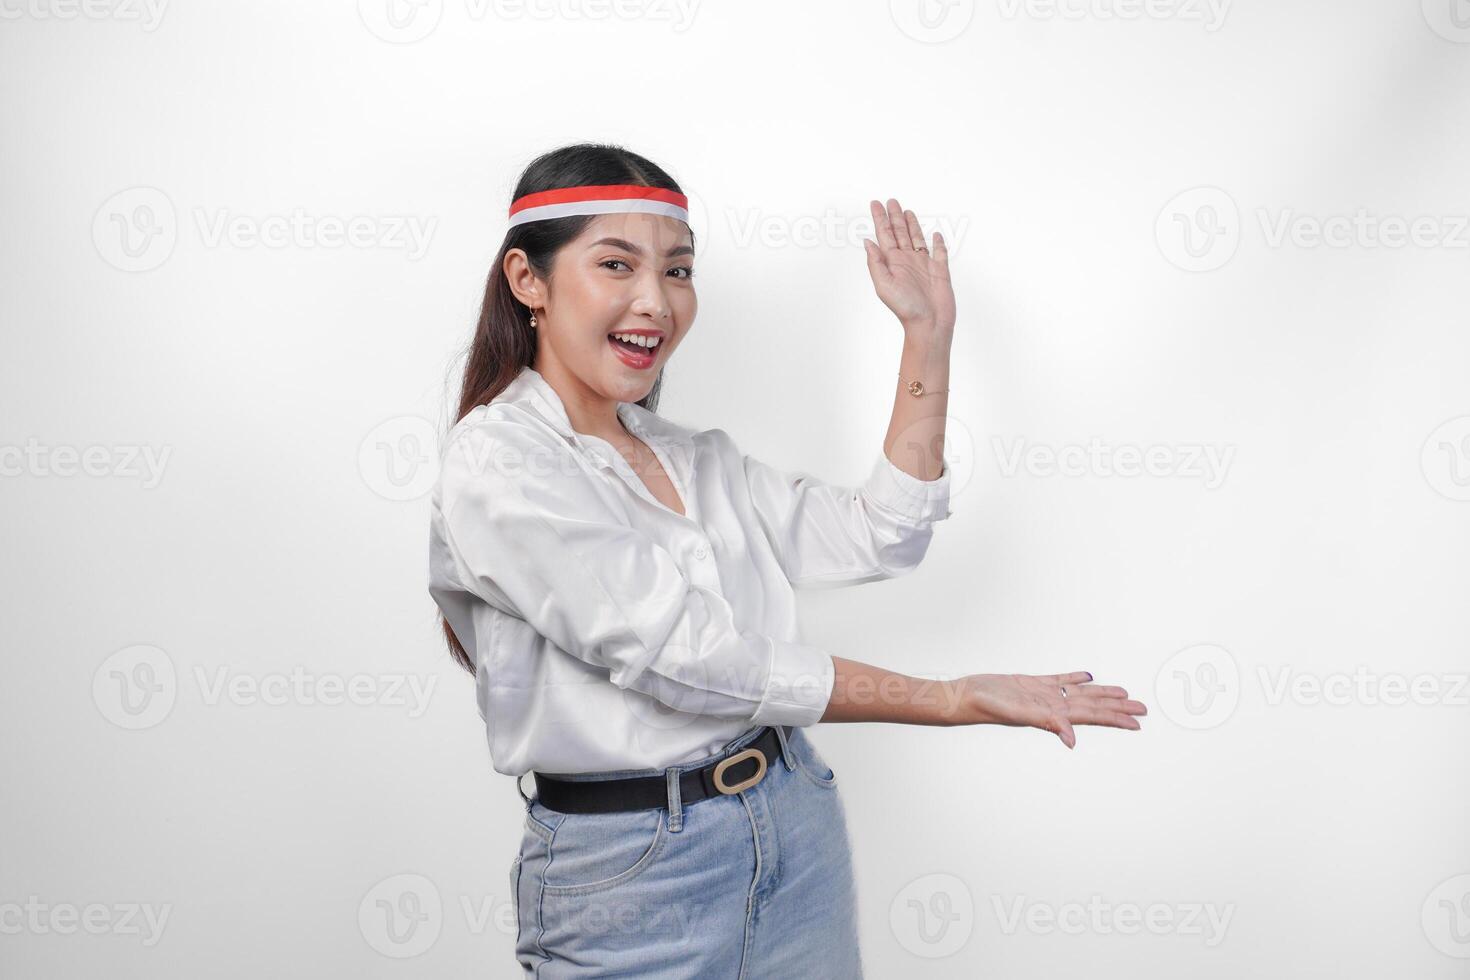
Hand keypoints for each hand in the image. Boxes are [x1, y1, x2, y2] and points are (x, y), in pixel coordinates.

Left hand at [861, 197, 954, 337]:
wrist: (929, 323)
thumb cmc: (906, 308)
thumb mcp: (884, 285)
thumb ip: (875, 263)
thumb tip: (867, 241)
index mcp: (893, 263)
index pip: (884, 235)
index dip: (880, 219)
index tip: (875, 204)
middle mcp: (907, 261)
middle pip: (900, 233)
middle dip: (894, 217)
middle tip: (890, 201)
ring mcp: (924, 265)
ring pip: (918, 238)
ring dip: (912, 225)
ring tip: (907, 212)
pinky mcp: (940, 270)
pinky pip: (940, 253)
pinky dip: (938, 243)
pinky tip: (936, 234)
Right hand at [955, 671, 1147, 748]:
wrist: (965, 697)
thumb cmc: (986, 708)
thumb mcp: (1019, 715)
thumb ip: (1046, 724)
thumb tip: (1072, 740)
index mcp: (1053, 713)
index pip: (1093, 716)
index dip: (1116, 718)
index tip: (1137, 722)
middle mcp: (1052, 705)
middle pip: (1093, 706)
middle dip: (1118, 707)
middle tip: (1142, 708)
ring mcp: (1043, 694)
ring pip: (1081, 693)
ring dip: (1102, 694)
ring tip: (1123, 693)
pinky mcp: (1032, 683)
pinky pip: (1060, 680)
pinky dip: (1076, 679)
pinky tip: (1088, 677)